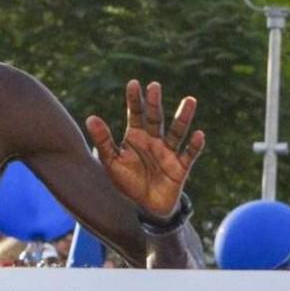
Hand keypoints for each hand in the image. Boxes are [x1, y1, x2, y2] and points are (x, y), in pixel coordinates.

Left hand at [85, 80, 204, 218]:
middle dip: (154, 103)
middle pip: (155, 119)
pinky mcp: (181, 167)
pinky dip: (194, 145)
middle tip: (154, 86)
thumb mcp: (111, 161)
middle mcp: (154, 140)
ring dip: (183, 117)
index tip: (133, 83)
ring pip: (177, 132)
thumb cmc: (128, 181)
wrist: (145, 206)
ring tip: (190, 100)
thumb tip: (91, 117)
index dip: (135, 100)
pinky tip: (199, 134)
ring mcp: (169, 152)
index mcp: (136, 137)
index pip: (135, 114)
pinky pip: (189, 154)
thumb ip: (103, 141)